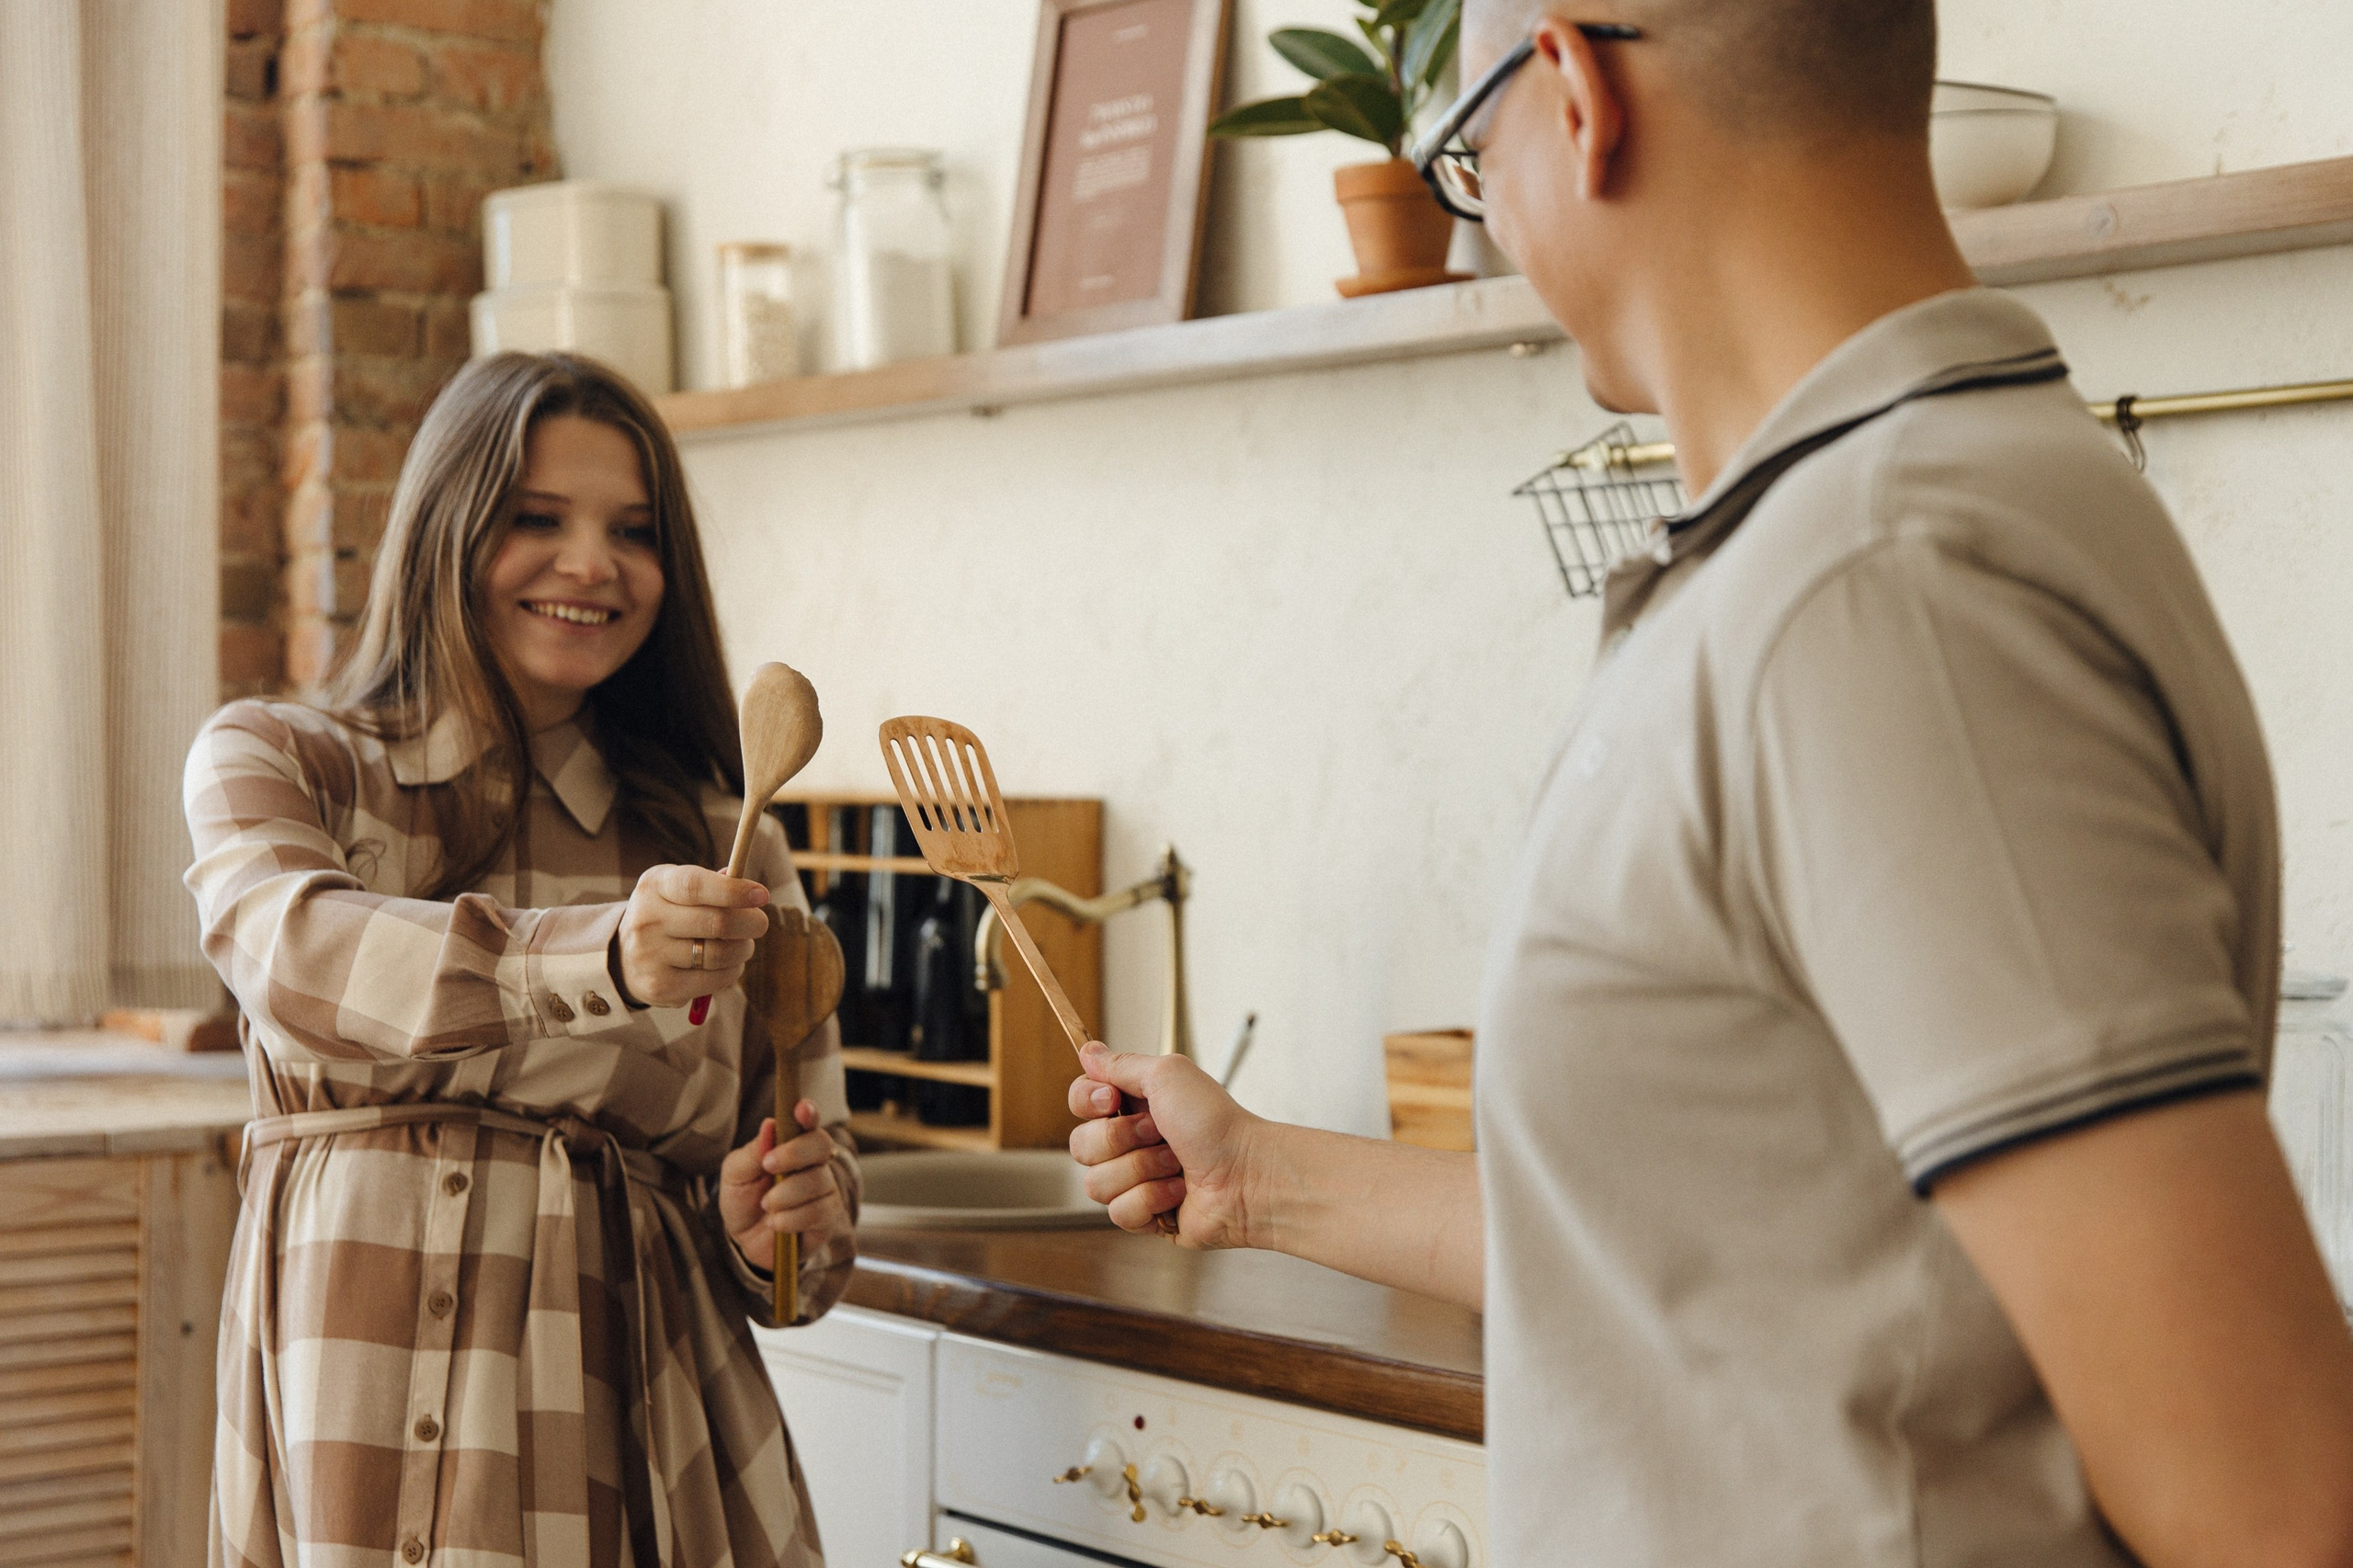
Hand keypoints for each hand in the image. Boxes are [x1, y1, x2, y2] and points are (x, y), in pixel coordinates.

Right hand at [613, 864, 769, 1008]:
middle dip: (750, 923)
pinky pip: (714, 979)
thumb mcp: (679, 889)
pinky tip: (727, 965)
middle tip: (760, 924)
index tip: (762, 895)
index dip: (733, 891)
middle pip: (716, 923)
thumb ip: (714, 885)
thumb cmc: (669, 914)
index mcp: (654, 886)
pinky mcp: (660, 986)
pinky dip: (732, 971)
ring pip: (721, 954)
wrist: (626, 955)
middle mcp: (647, 919)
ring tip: (742, 945)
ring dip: (743, 949)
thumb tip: (753, 892)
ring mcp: (650, 955)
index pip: (696, 886)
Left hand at [719, 1099, 848, 1276]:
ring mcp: (824, 1190)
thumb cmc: (743, 1199)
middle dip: (794, 1154)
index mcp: (792, 1144)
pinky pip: (817, 1212)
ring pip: (817, 1182)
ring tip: (766, 1205)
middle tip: (768, 1165)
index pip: (808, 1122)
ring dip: (785, 1194)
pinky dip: (790, 1218)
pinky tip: (776, 1223)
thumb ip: (752, 1152)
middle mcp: (814, 1163)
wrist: (745, 1241)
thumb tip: (770, 1125)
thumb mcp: (736, 1174)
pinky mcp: (828, 1218)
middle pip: (820, 1145)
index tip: (801, 1109)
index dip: (808, 1113)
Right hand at [1067, 1043, 1261, 1247]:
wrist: (1247, 1176)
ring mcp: (1136, 1180)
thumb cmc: (1216, 1124)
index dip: (1087, 1102)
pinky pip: (1117, 1213)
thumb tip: (1088, 1050)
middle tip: (1160, 1133)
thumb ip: (1121, 1064)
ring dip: (1140, 1170)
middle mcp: (1131, 1142)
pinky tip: (1178, 1193)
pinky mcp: (1145, 1215)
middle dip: (1120, 1139)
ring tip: (1176, 1165)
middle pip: (1081, 1144)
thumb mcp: (1168, 1076)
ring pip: (1095, 1183)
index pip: (1080, 1101)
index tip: (1112, 1099)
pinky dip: (1151, 1199)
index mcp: (1135, 1106)